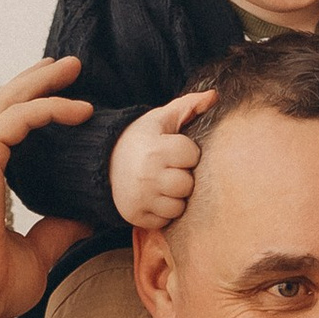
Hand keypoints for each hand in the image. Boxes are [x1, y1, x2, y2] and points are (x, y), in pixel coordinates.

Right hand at [0, 57, 93, 317]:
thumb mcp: (37, 255)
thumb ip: (57, 231)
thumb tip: (86, 218)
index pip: (9, 135)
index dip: (36, 113)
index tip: (68, 105)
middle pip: (5, 109)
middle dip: (37, 83)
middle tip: (69, 67)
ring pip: (6, 104)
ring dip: (40, 82)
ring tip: (72, 67)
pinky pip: (15, 118)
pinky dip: (46, 107)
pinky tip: (77, 109)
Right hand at [108, 89, 212, 226]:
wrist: (103, 162)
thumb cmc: (142, 139)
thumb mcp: (161, 118)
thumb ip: (188, 105)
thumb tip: (214, 95)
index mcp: (155, 149)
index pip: (192, 156)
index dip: (188, 153)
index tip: (176, 151)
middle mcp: (147, 176)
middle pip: (187, 185)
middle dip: (183, 177)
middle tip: (170, 170)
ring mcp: (140, 199)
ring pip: (178, 207)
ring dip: (175, 198)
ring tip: (164, 185)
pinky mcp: (136, 217)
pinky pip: (165, 222)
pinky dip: (163, 212)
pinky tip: (155, 198)